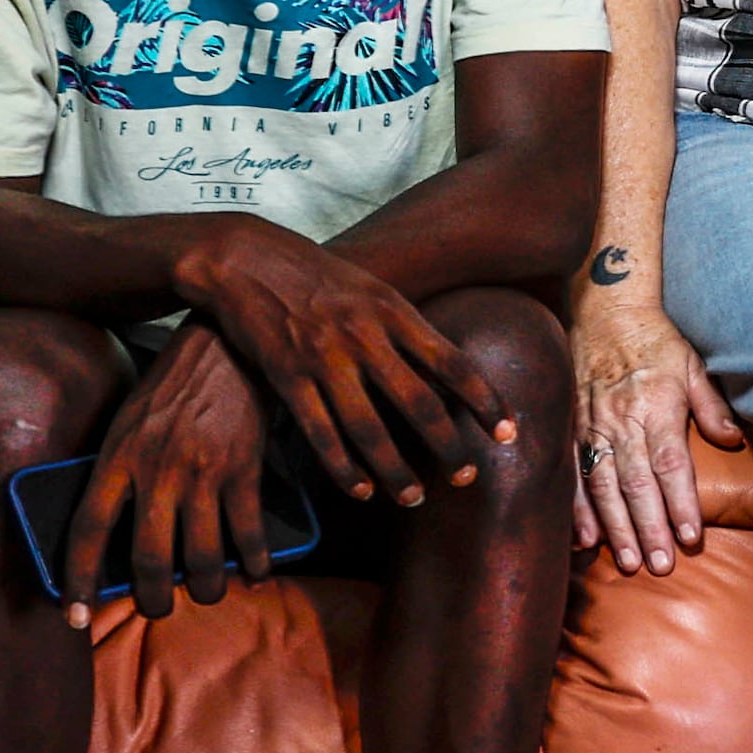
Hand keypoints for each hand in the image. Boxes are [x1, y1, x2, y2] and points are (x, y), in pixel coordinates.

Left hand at [53, 325, 281, 626]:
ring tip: (205, 593)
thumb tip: (124, 540)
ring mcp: (203, 472)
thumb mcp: (129, 425)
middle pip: (149, 558)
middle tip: (157, 608)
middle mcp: (157, 469)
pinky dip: (255, 564)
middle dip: (153, 599)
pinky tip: (255, 574)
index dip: (78, 580)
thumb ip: (122, 475)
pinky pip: (248, 535)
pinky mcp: (244, 470)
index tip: (72, 617)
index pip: (87, 530)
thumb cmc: (171, 391)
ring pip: (201, 557)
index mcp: (117, 457)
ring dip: (204, 588)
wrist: (223, 346)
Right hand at [175, 217, 509, 510]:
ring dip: (396, 470)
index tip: (509, 433)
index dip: (485, 402)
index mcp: (393, 311)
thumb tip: (446, 365)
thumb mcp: (370, 287)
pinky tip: (360, 489)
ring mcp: (324, 358)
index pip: (453, 363)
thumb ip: (404, 325)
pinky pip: (321, 434)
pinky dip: (343, 467)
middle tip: (466, 479)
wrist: (244, 256)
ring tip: (413, 497)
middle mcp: (364, 336)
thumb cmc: (314, 274)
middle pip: (420, 404)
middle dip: (448, 447)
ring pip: (370, 429)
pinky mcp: (287, 377)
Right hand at [572, 289, 742, 576]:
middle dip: (650, 528)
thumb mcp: (693, 366)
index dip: (681, 502)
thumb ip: (712, 408)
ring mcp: (593, 427)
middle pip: (637, 483)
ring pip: (603, 486)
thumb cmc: (657, 342)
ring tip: (628, 562)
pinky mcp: (572, 430)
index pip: (671, 464)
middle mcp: (623, 421)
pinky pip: (573, 475)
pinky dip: (578, 509)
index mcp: (657, 407)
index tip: (691, 536)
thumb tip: (735, 441)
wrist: (606, 314)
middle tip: (661, 565)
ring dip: (616, 527)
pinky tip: (586, 539)